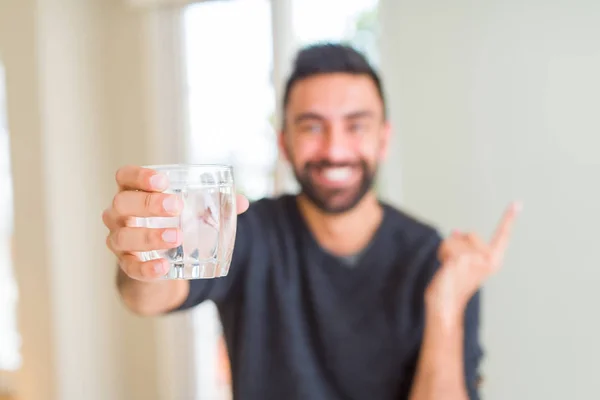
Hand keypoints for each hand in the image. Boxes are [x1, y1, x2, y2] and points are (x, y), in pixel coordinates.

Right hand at [102, 165, 249, 280]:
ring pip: (123, 237)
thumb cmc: (173, 224)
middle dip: (148, 204)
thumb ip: (214, 205)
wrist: (160, 262)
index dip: (139, 176)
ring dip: (149, 236)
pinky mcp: (127, 265)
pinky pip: (130, 268)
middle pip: (121, 203)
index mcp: (133, 193)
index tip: (163, 181)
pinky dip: (146, 268)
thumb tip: (243, 202)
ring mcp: (119, 241)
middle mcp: (119, 215)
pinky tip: (163, 266)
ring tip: (176, 237)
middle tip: (176, 207)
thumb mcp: (191, 212)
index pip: (125, 177)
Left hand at [425, 202, 521, 319]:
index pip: (503, 236)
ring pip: (456, 238)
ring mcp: (475, 259)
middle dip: (459, 245)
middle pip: (471, 234)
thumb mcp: (463, 262)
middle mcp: (489, 259)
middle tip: (456, 265)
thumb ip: (464, 246)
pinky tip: (445, 268)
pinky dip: (442, 253)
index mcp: (493, 260)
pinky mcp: (461, 259)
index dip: (509, 218)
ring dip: (447, 250)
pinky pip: (447, 244)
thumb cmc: (453, 285)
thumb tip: (456, 230)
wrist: (445, 303)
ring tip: (450, 268)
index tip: (517, 202)